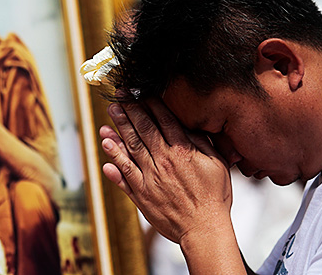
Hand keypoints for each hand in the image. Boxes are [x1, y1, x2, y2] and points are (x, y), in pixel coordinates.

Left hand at [100, 97, 232, 243]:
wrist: (204, 229)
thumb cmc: (214, 197)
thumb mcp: (216, 164)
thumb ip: (201, 143)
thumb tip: (187, 125)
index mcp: (182, 151)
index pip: (163, 120)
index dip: (150, 103)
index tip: (139, 92)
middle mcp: (163, 161)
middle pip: (143, 129)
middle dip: (130, 110)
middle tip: (118, 97)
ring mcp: (150, 177)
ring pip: (130, 148)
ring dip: (118, 130)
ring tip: (109, 115)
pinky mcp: (142, 194)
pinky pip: (124, 174)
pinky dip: (114, 160)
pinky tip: (105, 147)